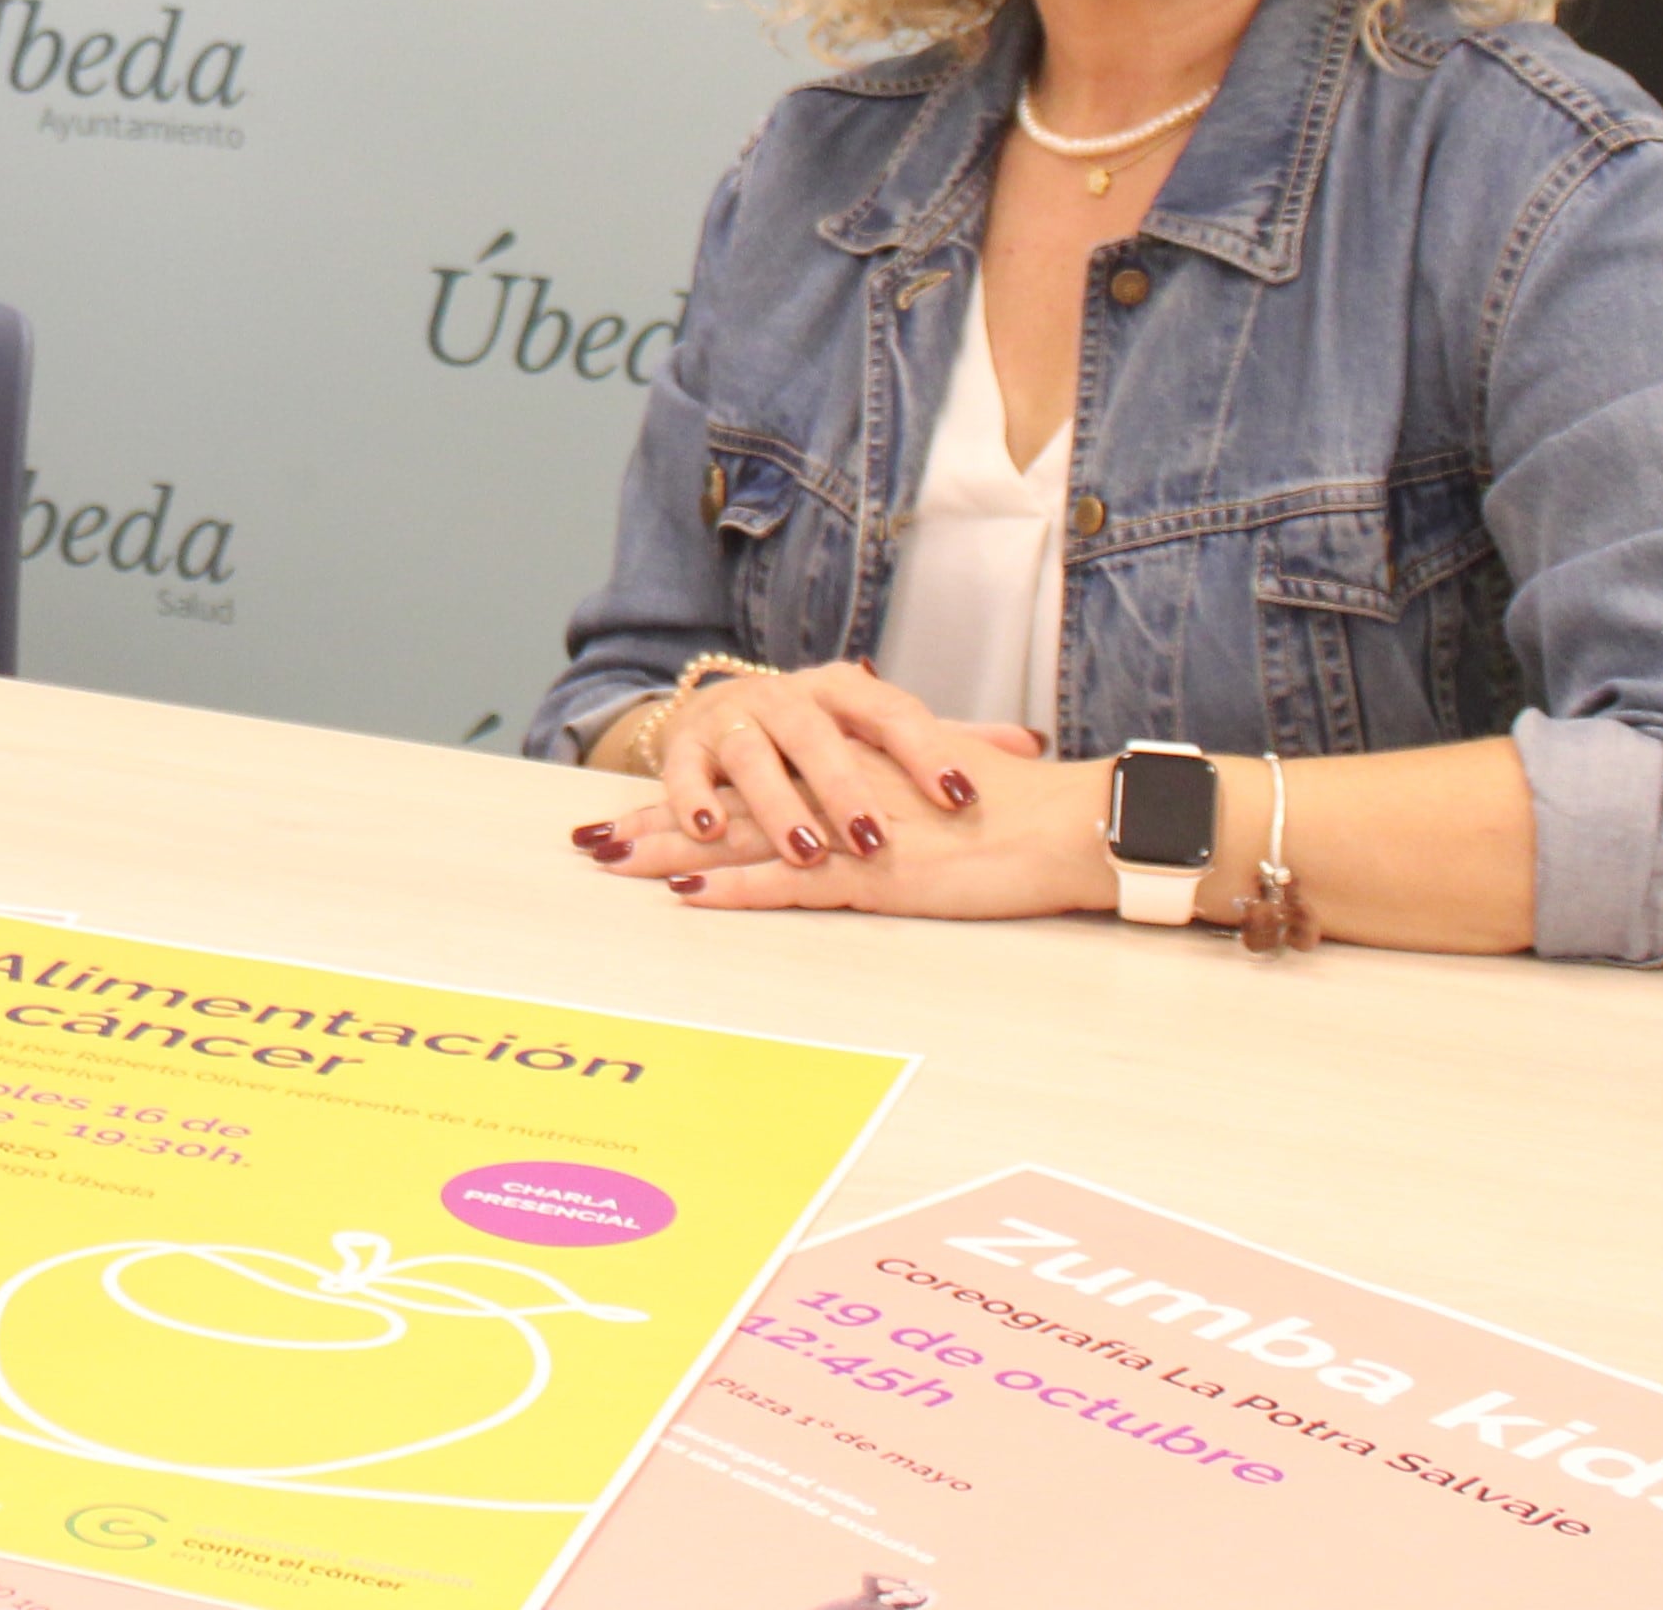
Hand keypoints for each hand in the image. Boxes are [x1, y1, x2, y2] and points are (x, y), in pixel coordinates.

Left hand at [589, 748, 1116, 920]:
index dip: (692, 791)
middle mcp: (839, 792)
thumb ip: (894, 781)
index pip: (752, 776)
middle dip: (659, 822)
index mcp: (850, 767)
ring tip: (615, 861)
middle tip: (594, 838)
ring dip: (675, 851)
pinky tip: (690, 895)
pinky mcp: (877, 876)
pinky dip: (737, 890)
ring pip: (745, 838)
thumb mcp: (938, 783)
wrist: (1067, 823)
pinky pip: (792, 883)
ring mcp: (853, 833)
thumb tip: (866, 794)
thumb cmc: (1018, 811)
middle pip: (731, 804)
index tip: (636, 806)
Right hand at [592, 659, 1037, 865]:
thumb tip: (1031, 743)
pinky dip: (693, 798)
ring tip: (805, 852)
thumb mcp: (876, 731)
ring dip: (778, 805)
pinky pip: (684, 771)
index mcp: (841, 689)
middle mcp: (786, 696)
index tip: (964, 797)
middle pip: (816, 734)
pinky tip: (709, 831)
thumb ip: (947, 740)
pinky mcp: (684, 745)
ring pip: (753, 756)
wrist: (721, 711)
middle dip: (844, 787)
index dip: (926, 751)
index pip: (890, 712)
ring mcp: (733, 718)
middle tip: (874, 839)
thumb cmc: (815, 734)